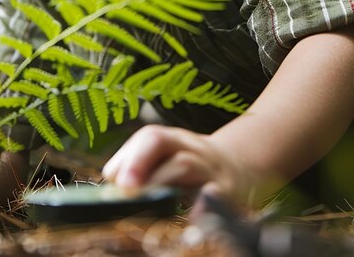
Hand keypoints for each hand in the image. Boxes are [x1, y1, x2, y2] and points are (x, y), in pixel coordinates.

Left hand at [101, 124, 250, 206]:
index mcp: (173, 139)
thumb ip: (143, 170)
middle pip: (159, 140)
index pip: (146, 137)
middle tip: (124, 187)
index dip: (126, 157)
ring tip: (142, 199)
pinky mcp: (227, 192)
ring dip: (158, 179)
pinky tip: (191, 215)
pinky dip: (201, 204)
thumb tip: (112, 189)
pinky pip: (213, 196)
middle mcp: (189, 146)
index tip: (112, 180)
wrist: (241, 169)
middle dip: (137, 161)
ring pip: (183, 163)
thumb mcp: (170, 160)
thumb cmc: (194, 170)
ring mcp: (208, 167)